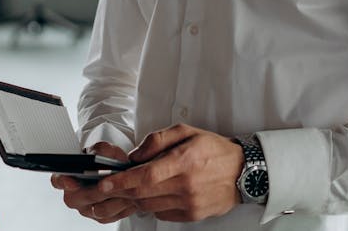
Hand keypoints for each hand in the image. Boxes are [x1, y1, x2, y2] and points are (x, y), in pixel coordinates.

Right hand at [51, 141, 136, 223]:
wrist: (116, 171)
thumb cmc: (105, 160)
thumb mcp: (104, 150)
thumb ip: (101, 149)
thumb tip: (101, 153)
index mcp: (67, 177)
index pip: (58, 181)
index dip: (64, 182)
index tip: (73, 181)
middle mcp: (74, 196)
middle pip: (86, 197)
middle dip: (102, 189)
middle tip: (114, 181)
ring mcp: (87, 209)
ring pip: (102, 209)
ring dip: (117, 198)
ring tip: (128, 188)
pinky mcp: (102, 218)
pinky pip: (113, 216)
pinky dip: (124, 206)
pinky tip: (131, 197)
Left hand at [100, 124, 243, 222]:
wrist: (244, 172)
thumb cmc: (214, 150)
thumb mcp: (186, 132)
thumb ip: (157, 141)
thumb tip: (135, 156)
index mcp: (184, 162)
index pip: (145, 176)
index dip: (121, 181)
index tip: (104, 184)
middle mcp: (186, 186)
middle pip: (143, 194)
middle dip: (121, 191)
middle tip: (107, 187)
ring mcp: (189, 203)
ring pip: (149, 206)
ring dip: (135, 198)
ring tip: (130, 187)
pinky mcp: (192, 215)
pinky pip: (162, 213)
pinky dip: (151, 205)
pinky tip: (154, 194)